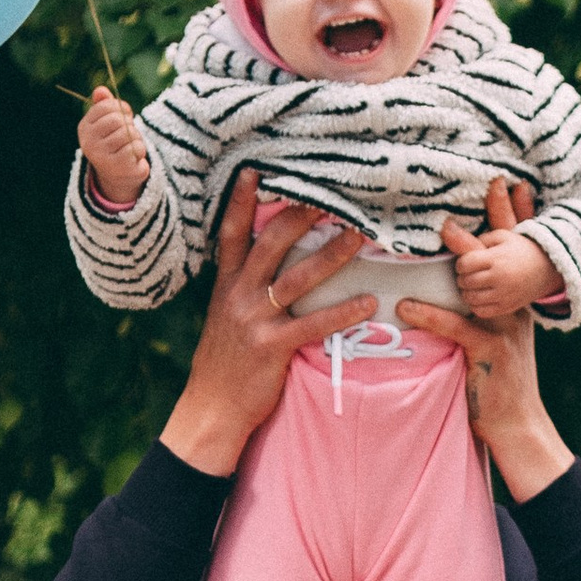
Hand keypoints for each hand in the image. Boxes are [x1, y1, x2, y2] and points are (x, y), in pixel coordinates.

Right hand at [77, 86, 149, 207]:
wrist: (116, 175)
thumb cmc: (113, 141)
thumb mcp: (107, 121)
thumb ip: (104, 104)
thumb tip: (100, 90)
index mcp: (84, 127)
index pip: (107, 105)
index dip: (121, 109)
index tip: (121, 117)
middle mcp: (89, 143)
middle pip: (119, 120)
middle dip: (128, 124)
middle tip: (126, 135)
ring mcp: (102, 157)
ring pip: (129, 134)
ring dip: (136, 139)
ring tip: (129, 147)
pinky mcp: (118, 168)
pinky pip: (136, 148)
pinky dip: (140, 151)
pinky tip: (133, 158)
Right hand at [160, 172, 376, 478]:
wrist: (210, 410)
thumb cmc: (223, 364)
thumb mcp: (223, 318)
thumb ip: (240, 288)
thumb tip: (262, 263)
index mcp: (225, 285)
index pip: (231, 233)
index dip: (240, 201)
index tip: (256, 170)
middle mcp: (237, 295)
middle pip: (271, 243)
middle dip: (302, 215)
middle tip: (332, 194)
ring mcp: (254, 320)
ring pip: (298, 278)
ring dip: (332, 255)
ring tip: (360, 236)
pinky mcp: (272, 347)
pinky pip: (314, 324)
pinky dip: (344, 312)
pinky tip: (369, 302)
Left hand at [403, 183, 575, 502]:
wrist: (517, 425)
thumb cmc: (496, 380)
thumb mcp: (492, 335)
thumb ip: (476, 306)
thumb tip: (453, 281)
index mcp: (516, 299)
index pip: (517, 250)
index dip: (514, 215)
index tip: (509, 182)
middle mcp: (517, 307)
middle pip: (508, 254)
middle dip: (501, 218)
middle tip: (491, 184)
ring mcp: (508, 328)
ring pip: (484, 284)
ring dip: (462, 258)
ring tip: (435, 235)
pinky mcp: (493, 352)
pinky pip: (460, 327)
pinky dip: (432, 315)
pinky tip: (407, 305)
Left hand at [441, 176, 554, 322]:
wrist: (548, 268)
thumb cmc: (520, 249)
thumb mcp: (501, 236)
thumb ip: (478, 239)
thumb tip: (451, 234)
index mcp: (496, 258)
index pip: (464, 264)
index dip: (462, 263)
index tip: (468, 262)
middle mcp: (499, 278)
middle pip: (465, 281)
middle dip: (463, 277)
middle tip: (470, 273)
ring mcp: (503, 295)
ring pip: (470, 298)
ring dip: (467, 291)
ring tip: (474, 284)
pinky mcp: (506, 308)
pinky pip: (480, 311)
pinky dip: (476, 304)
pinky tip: (481, 296)